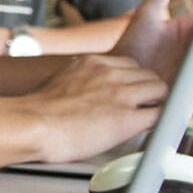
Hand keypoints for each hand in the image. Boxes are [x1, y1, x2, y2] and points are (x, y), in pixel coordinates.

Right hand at [25, 54, 167, 163]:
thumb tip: (85, 90)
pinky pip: (159, 115)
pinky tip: (152, 129)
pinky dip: (160, 122)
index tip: (131, 93)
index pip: (129, 65)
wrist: (32, 125)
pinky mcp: (127, 118)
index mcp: (92, 62)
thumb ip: (80, 79)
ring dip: (156, 103)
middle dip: (147, 91)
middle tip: (142, 106)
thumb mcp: (61, 80)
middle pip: (149, 75)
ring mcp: (121, 94)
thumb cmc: (38, 112)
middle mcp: (110, 72)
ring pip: (160, 90)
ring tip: (147, 117)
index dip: (133, 81)